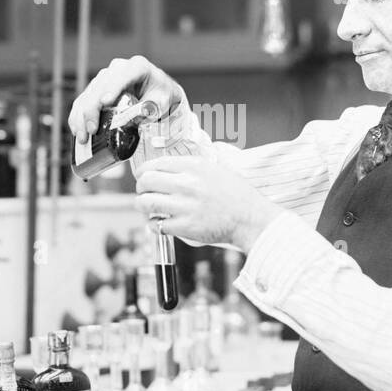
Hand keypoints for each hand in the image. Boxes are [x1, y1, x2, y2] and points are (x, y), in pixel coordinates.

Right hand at [68, 56, 182, 142]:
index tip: (105, 103)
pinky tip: (77, 130)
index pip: (122, 76)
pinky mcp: (97, 88)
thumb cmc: (161, 96)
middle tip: (91, 130)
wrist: (157, 92)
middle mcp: (117, 69)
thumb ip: (150, 108)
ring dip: (81, 116)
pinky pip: (83, 100)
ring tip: (82, 136)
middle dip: (92, 109)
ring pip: (88, 94)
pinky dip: (78, 116)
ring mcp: (105, 77)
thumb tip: (134, 118)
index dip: (112, 88)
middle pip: (99, 87)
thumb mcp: (161, 102)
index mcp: (137, 67)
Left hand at [135, 157, 281, 252]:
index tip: (143, 175)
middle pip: (146, 181)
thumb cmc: (236, 196)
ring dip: (142, 205)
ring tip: (147, 207)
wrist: (250, 219)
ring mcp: (185, 206)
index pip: (156, 163)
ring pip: (146, 203)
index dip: (144, 170)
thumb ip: (190, 167)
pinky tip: (159, 222)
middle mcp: (187, 184)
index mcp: (194, 167)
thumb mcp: (215, 170)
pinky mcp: (185, 227)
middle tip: (143, 192)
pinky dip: (153, 224)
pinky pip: (156, 224)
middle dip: (141, 187)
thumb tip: (166, 168)